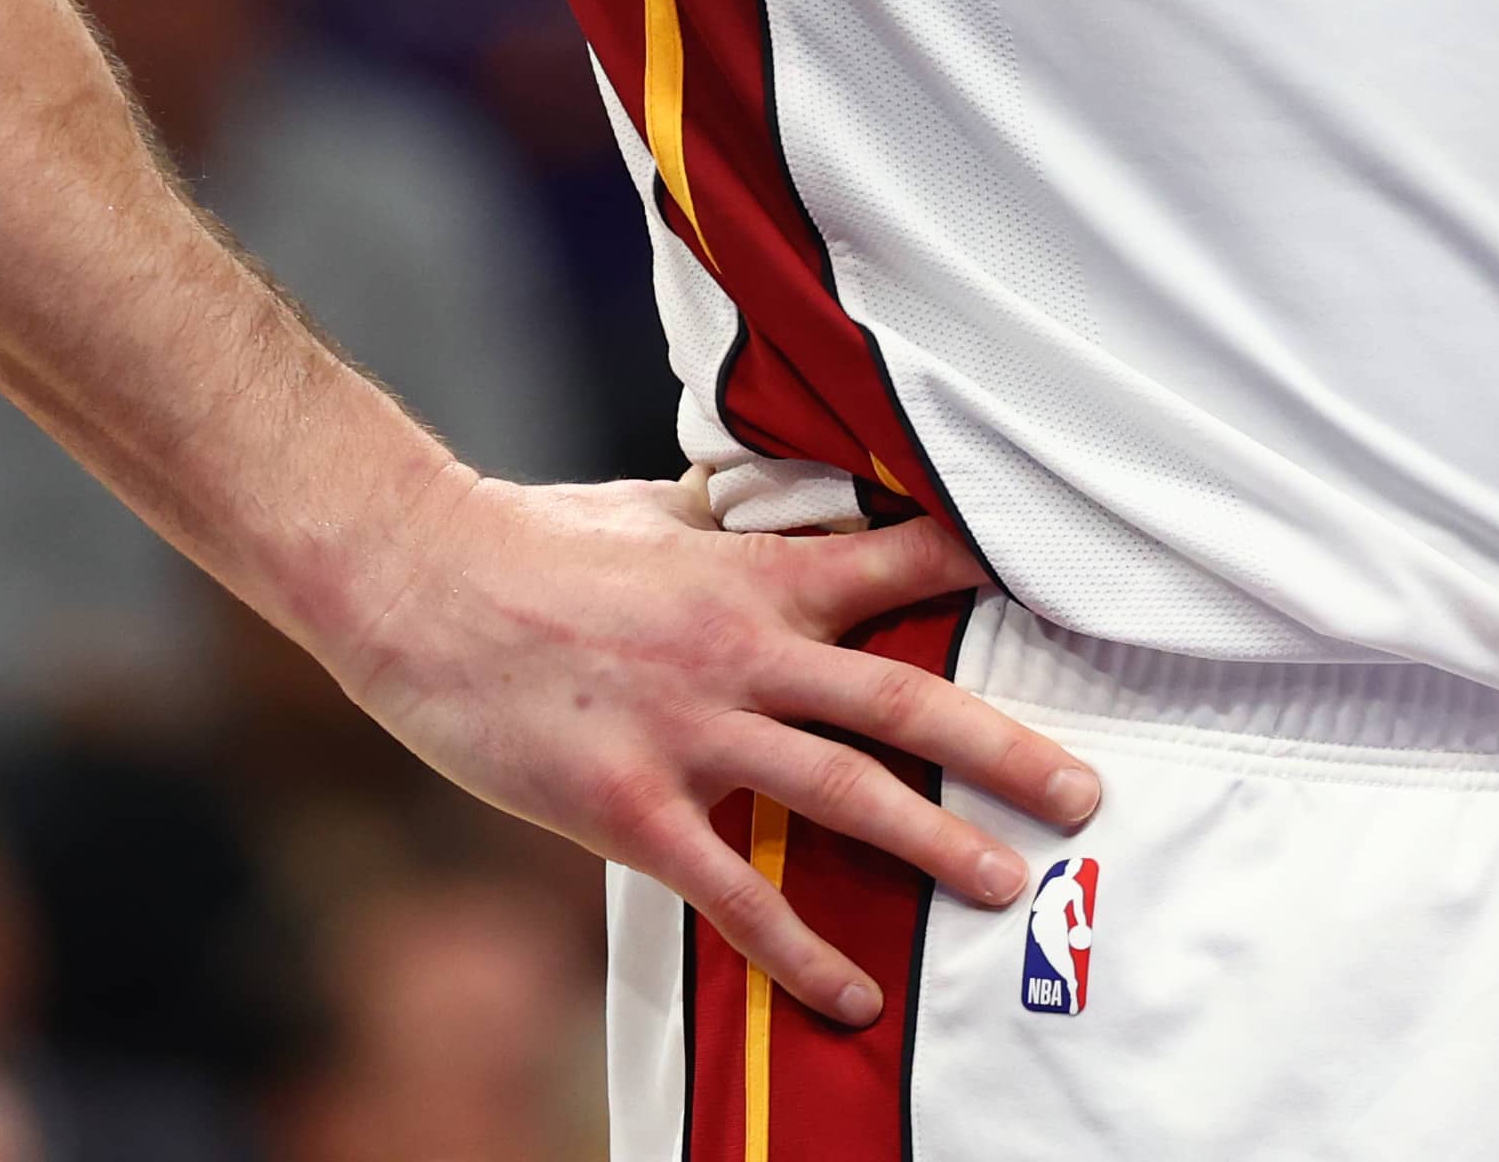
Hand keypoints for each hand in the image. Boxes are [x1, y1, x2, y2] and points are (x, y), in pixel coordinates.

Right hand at [331, 471, 1100, 1026]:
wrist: (416, 581)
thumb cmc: (528, 539)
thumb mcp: (649, 514)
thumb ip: (727, 525)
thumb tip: (777, 505)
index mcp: (752, 575)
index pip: (896, 564)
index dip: (978, 578)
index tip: (1055, 594)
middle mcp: (743, 653)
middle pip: (903, 703)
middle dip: (1004, 750)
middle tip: (1082, 793)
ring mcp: (691, 734)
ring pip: (844, 797)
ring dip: (934, 844)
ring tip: (1005, 884)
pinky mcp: (633, 807)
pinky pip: (736, 892)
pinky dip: (800, 949)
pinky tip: (850, 992)